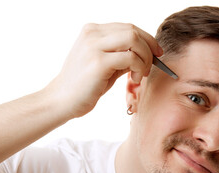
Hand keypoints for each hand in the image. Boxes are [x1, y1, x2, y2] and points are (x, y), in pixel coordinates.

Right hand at [45, 23, 162, 117]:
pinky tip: (136, 78)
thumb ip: (122, 55)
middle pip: (133, 30)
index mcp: (92, 31)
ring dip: (145, 57)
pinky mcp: (98, 62)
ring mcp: (94, 46)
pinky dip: (140, 67)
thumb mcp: (105, 64)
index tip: (157, 52)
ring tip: (141, 74)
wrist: (61, 100)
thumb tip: (147, 52)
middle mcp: (92, 34)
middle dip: (150, 46)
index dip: (147, 38)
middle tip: (153, 64)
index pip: (128, 27)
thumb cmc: (84, 85)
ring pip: (134, 39)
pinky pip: (131, 58)